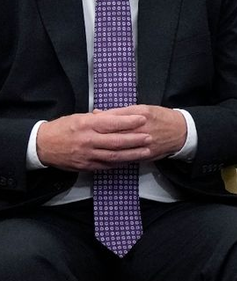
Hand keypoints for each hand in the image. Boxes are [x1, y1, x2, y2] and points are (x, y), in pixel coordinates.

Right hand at [35, 105, 185, 171]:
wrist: (43, 146)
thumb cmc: (63, 128)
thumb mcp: (80, 117)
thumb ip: (100, 117)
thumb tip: (120, 114)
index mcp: (86, 125)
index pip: (112, 123)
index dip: (129, 121)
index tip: (143, 119)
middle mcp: (88, 140)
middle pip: (116, 141)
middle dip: (135, 140)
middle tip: (150, 136)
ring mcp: (87, 155)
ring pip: (114, 156)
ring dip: (132, 154)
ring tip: (146, 151)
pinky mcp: (86, 166)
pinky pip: (107, 165)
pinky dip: (120, 163)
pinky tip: (131, 160)